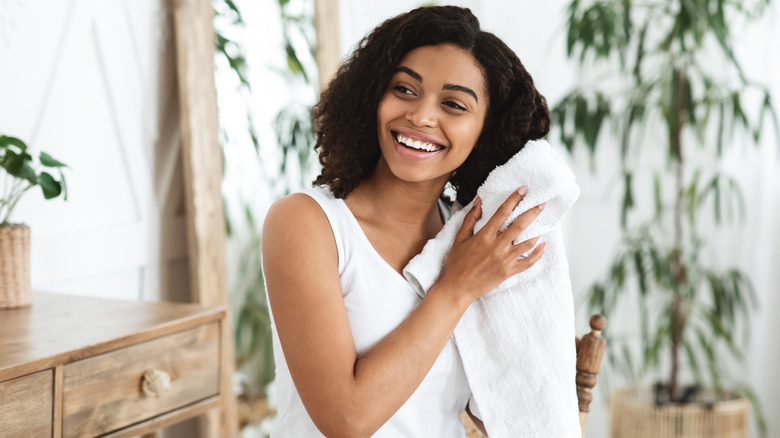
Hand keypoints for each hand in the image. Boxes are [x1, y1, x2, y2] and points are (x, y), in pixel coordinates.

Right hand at [438, 187, 545, 303]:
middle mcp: (497, 246)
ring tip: (544, 223)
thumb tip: (479, 201)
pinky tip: (543, 245)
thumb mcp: (460, 238)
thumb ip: (471, 219)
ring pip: (528, 242)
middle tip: (542, 204)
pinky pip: (529, 262)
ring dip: (538, 231)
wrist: (458, 288)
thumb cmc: (457, 263)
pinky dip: (538, 253)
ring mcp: (505, 260)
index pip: (503, 212)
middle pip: (520, 224)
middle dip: (533, 212)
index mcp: (485, 235)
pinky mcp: (509, 271)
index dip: (514, 198)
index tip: (523, 189)